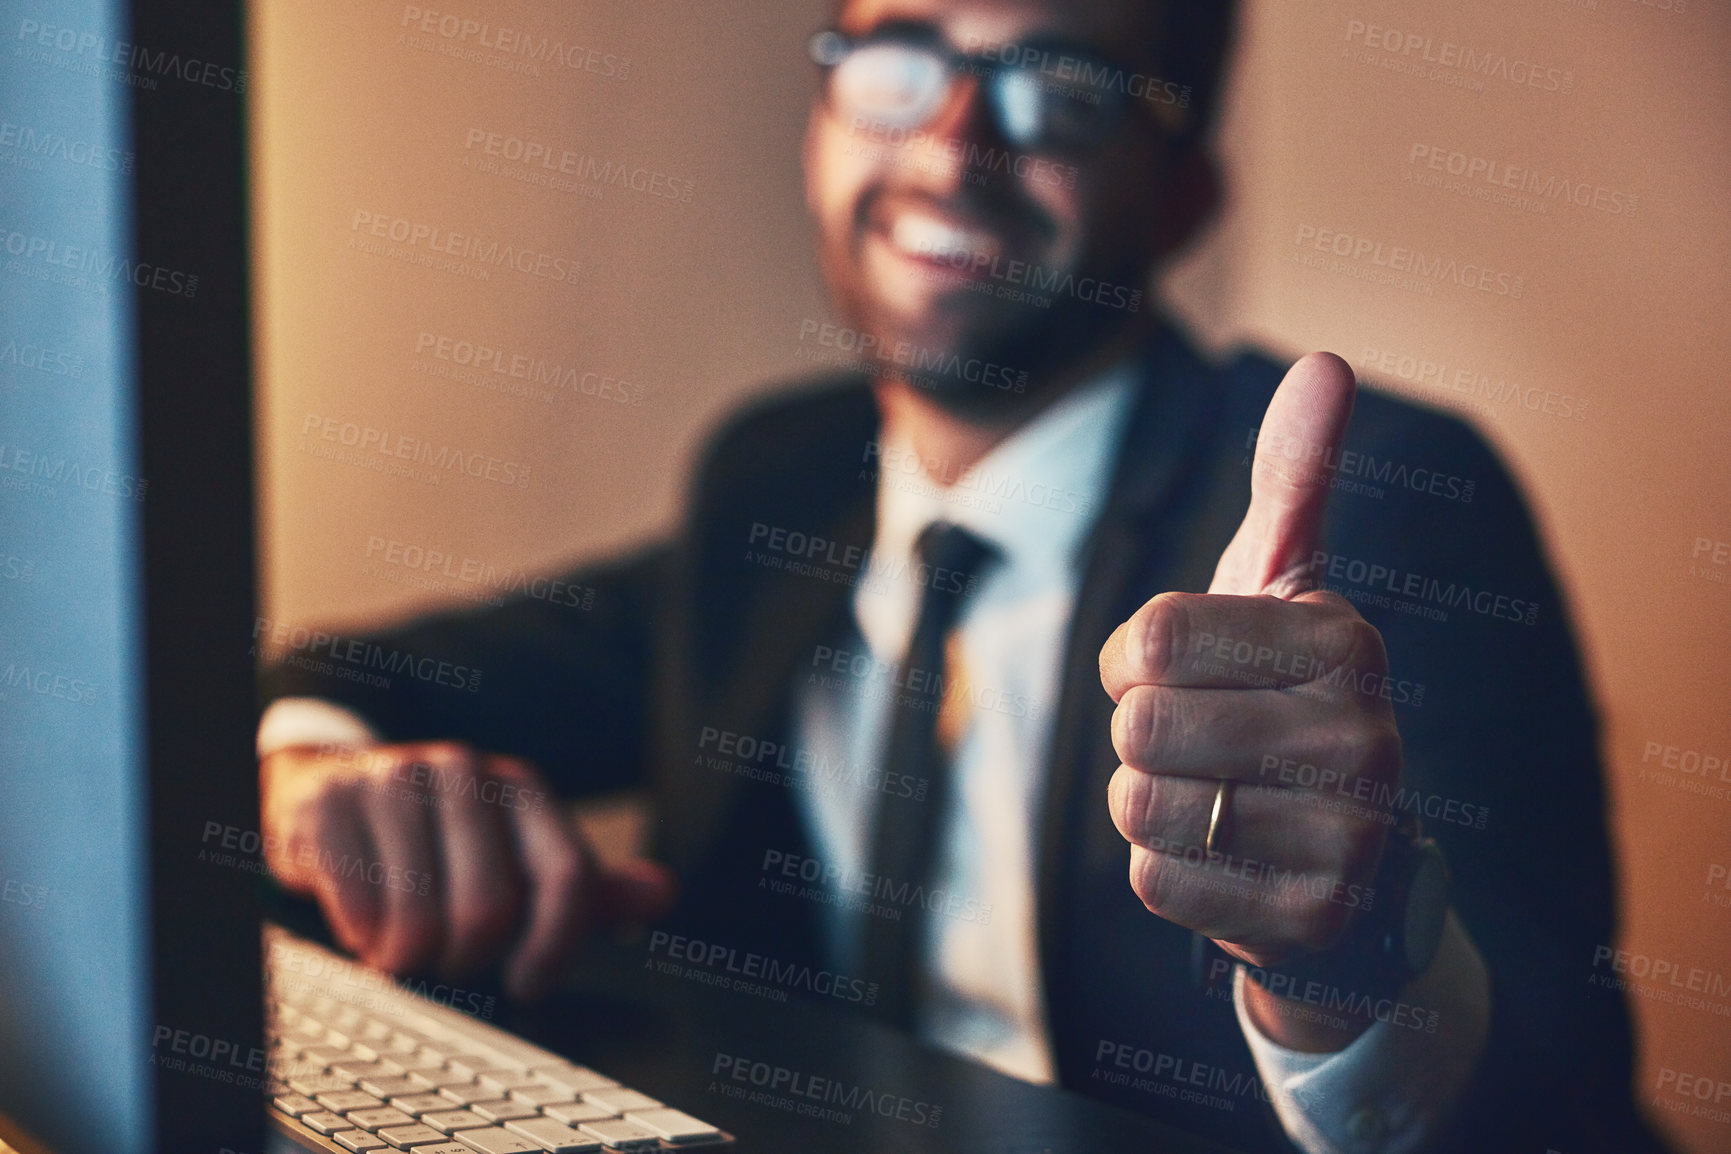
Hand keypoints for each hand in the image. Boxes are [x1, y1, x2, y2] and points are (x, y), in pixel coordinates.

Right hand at [261, 740, 674, 998]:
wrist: (332, 787)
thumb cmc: (440, 844)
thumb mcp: (518, 862)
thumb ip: (588, 891)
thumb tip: (662, 895)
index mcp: (523, 790)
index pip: (570, 876)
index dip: (555, 946)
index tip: (527, 982)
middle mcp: (466, 772)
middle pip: (490, 910)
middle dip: (467, 960)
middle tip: (447, 958)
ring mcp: (395, 780)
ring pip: (421, 919)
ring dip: (408, 957)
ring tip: (401, 943)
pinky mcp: (332, 804)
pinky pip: (358, 909)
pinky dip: (361, 938)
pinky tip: (362, 923)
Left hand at [1099, 353, 1402, 1045]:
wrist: (1340, 867)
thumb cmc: (1282, 703)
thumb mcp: (1286, 589)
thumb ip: (1294, 481)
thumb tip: (1326, 361)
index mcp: (1343, 637)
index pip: (1148, 636)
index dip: (1133, 661)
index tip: (1178, 675)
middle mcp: (1363, 731)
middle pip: (1141, 724)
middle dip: (1140, 739)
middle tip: (1200, 748)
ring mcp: (1349, 831)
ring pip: (1139, 804)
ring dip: (1148, 805)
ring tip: (1216, 802)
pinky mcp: (1313, 915)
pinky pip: (1154, 879)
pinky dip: (1164, 871)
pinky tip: (1225, 863)